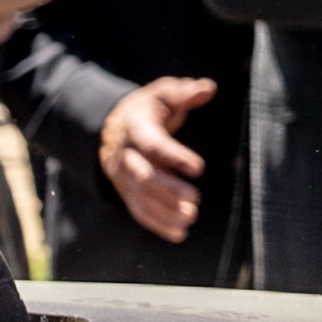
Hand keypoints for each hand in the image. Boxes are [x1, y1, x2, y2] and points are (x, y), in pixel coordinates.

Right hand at [101, 75, 219, 241]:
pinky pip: (139, 211)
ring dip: (166, 211)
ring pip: (141, 197)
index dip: (174, 157)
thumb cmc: (147, 110)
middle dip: (169, 189)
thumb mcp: (162, 95)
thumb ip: (184, 92)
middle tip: (196, 199)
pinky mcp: (127, 192)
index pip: (153, 145)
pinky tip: (180, 233)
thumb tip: (208, 88)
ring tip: (192, 218)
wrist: (112, 128)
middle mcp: (126, 155)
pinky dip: (158, 224)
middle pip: (143, 176)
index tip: (199, 168)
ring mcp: (123, 177)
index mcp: (135, 128)